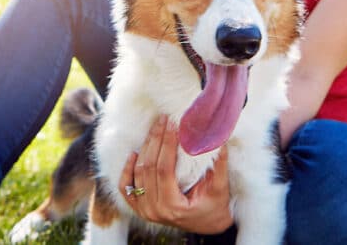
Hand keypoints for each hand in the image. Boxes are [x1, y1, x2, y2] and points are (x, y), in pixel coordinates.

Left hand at [118, 115, 233, 233]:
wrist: (208, 225)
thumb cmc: (215, 208)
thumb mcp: (220, 189)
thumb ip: (219, 166)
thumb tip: (219, 141)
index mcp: (173, 207)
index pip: (164, 169)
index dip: (167, 144)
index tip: (172, 125)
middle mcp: (155, 210)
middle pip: (149, 168)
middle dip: (156, 140)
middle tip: (162, 120)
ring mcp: (145, 210)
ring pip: (138, 173)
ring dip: (145, 148)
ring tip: (154, 129)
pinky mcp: (140, 208)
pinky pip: (126, 187)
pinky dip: (127, 169)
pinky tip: (134, 153)